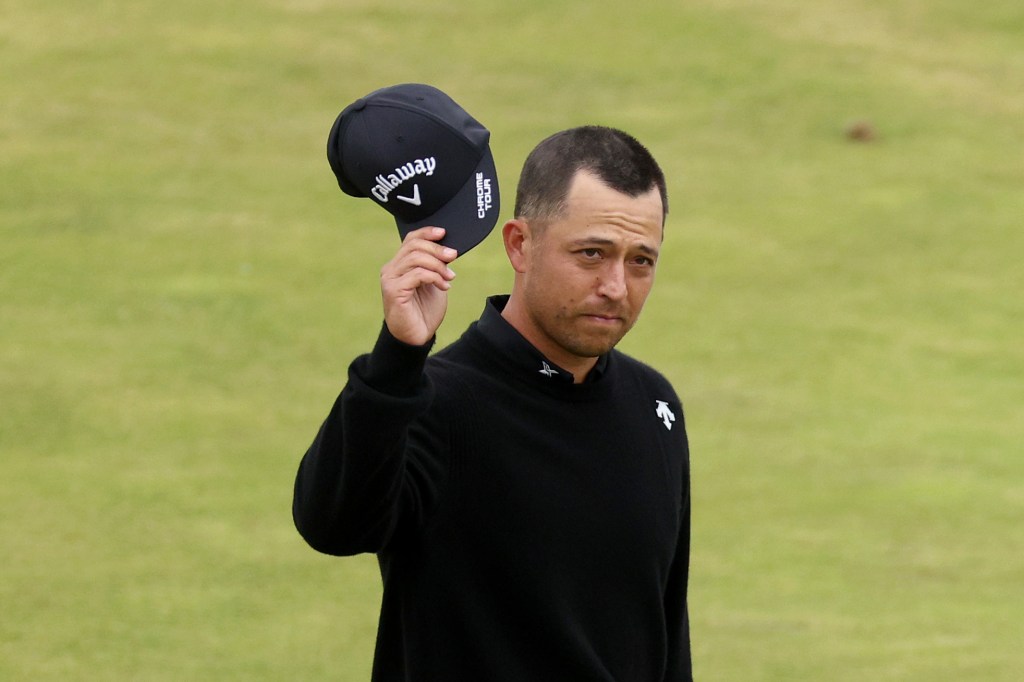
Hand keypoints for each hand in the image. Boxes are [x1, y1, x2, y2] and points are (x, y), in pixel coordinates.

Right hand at [380, 227, 457, 345]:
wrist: (417, 337)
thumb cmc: (424, 311)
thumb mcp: (434, 283)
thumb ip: (436, 267)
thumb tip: (448, 249)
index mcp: (399, 265)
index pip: (410, 240)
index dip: (427, 232)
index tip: (444, 233)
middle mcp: (391, 269)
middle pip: (414, 246)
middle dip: (437, 249)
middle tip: (453, 256)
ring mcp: (390, 279)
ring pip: (416, 258)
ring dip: (438, 265)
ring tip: (450, 277)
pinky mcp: (394, 291)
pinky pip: (417, 274)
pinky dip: (435, 277)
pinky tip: (444, 287)